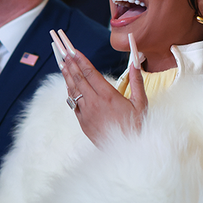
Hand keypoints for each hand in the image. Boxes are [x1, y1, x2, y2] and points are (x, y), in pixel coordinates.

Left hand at [51, 29, 146, 147]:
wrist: (127, 150)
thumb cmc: (136, 126)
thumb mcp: (141, 102)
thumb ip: (137, 81)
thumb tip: (135, 63)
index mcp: (108, 96)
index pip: (90, 73)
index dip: (81, 61)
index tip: (74, 51)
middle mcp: (95, 103)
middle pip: (79, 79)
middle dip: (71, 65)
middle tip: (64, 53)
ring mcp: (87, 113)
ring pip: (73, 91)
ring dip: (67, 77)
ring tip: (62, 65)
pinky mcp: (83, 123)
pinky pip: (73, 104)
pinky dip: (69, 93)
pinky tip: (68, 86)